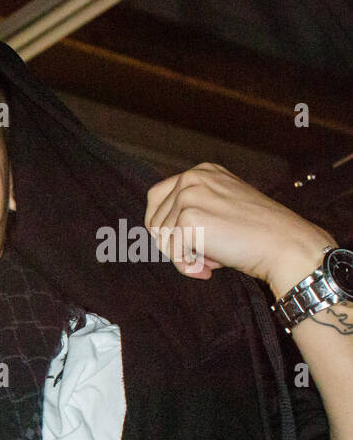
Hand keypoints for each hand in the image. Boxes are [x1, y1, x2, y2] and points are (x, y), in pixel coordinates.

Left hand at [144, 162, 333, 291]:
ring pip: (161, 238)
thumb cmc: (256, 232)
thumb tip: (158, 229)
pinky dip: (187, 266)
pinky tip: (211, 267)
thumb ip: (194, 207)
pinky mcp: (188, 218)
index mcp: (201, 172)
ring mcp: (189, 196)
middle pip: (154, 220)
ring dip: (183, 257)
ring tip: (213, 258)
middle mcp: (192, 178)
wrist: (284, 244)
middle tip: (199, 257)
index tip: (178, 244)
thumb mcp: (222, 205)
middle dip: (172, 244)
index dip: (163, 226)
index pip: (157, 198)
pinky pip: (171, 252)